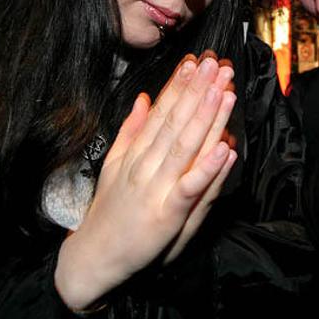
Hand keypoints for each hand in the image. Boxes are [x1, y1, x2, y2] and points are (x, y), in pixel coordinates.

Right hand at [55, 56, 236, 309]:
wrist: (93, 256)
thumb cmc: (108, 211)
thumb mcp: (114, 165)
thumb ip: (130, 131)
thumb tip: (143, 98)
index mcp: (135, 153)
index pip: (160, 113)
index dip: (179, 86)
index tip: (194, 62)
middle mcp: (145, 165)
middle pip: (176, 122)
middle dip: (198, 91)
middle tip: (215, 64)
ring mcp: (155, 188)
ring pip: (185, 147)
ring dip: (207, 118)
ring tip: (224, 91)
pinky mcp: (166, 214)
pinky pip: (190, 187)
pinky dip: (207, 168)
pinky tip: (224, 148)